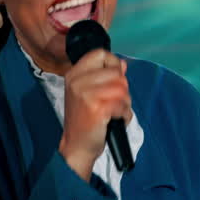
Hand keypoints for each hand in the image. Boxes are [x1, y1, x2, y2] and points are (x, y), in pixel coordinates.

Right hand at [58, 49, 129, 180]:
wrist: (76, 145)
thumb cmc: (85, 120)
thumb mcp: (88, 93)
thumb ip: (104, 76)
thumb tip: (122, 64)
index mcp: (74, 74)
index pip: (101, 54)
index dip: (114, 64)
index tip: (114, 79)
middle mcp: (78, 81)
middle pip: (117, 73)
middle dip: (122, 89)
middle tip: (113, 103)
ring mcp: (86, 94)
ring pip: (122, 89)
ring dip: (125, 103)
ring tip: (114, 112)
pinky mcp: (97, 108)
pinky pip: (123, 105)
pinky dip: (124, 115)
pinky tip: (114, 120)